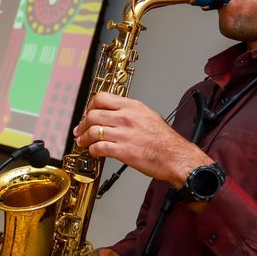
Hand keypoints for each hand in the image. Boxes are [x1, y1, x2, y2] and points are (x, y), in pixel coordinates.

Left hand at [73, 92, 210, 186]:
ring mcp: (124, 134)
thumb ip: (130, 112)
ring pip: (92, 131)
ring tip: (83, 142)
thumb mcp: (149, 116)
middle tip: (81, 129)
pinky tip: (94, 151)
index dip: (90, 106)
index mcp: (133, 106)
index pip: (102, 98)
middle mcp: (127, 117)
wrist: (176, 157)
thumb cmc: (165, 141)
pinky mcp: (123, 151)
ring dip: (84, 138)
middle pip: (93, 114)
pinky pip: (98, 147)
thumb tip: (114, 113)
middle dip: (83, 123)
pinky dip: (92, 150)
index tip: (88, 113)